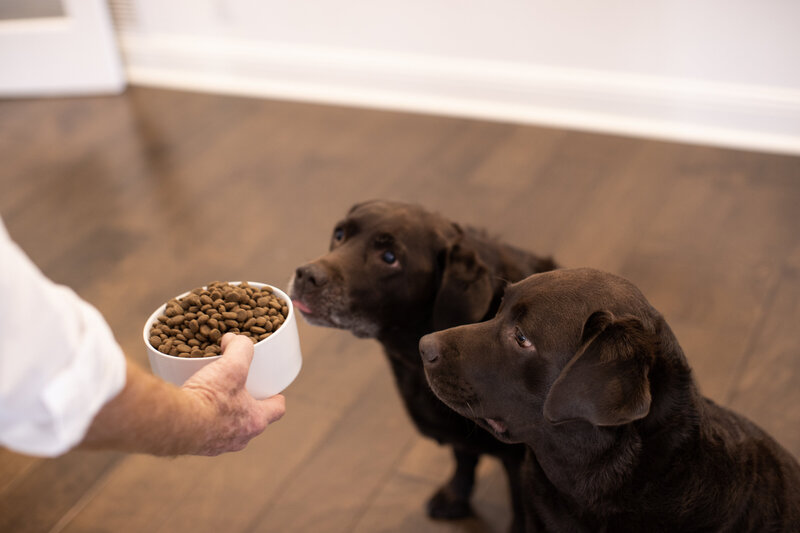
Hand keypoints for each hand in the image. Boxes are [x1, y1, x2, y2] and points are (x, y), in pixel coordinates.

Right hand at [181, 333, 285, 455]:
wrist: (175, 423)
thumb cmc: (210, 398)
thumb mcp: (232, 365)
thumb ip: (239, 348)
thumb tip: (234, 339)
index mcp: (255, 420)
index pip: (276, 410)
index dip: (276, 398)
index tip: (273, 392)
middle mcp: (240, 438)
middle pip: (252, 421)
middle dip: (248, 406)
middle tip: (240, 390)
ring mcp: (218, 445)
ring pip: (228, 429)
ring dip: (225, 416)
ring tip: (216, 398)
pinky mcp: (197, 447)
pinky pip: (205, 434)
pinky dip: (203, 422)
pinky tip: (195, 408)